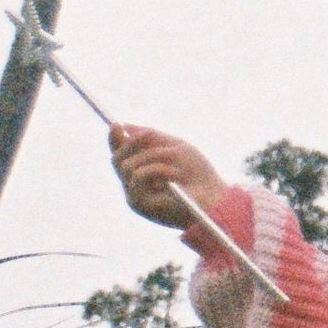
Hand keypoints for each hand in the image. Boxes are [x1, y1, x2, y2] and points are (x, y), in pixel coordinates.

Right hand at [110, 123, 225, 232]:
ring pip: (127, 166)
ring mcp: (135, 196)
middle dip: (131, 143)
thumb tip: (126, 126)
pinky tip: (174, 174)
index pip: (120, 155)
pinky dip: (156, 169)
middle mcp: (134, 186)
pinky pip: (137, 176)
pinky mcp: (139, 204)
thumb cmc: (199, 175)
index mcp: (142, 172)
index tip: (115, 123)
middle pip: (116, 160)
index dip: (115, 140)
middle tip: (148, 133)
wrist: (213, 197)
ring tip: (175, 159)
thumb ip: (153, 139)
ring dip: (153, 156)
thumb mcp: (176, 148)